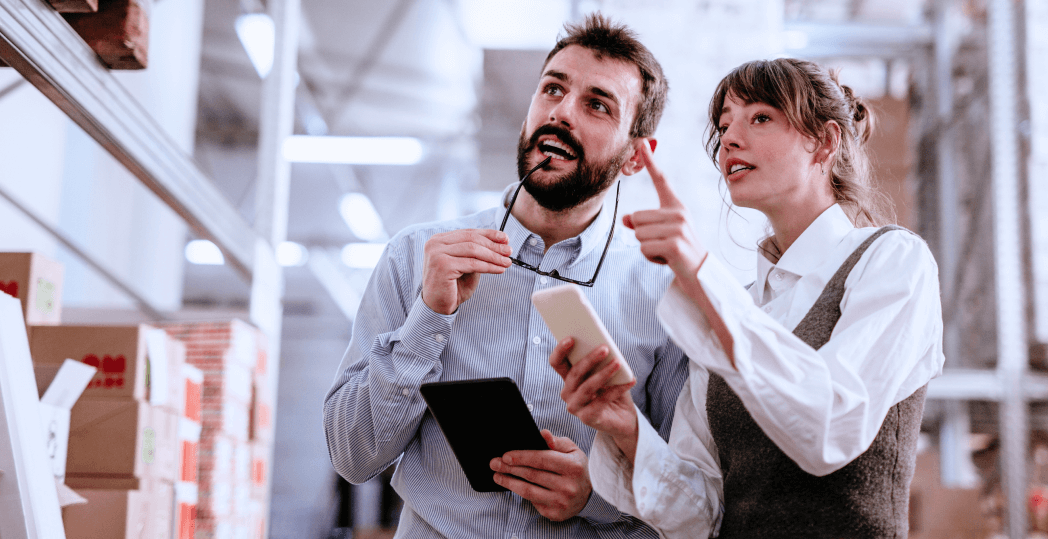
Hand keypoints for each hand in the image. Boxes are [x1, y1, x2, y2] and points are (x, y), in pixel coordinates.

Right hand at [421, 229, 512, 314]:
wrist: (437, 306)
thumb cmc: (452, 286)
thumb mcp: (466, 265)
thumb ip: (477, 253)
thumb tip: (500, 243)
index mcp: (439, 240)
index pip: (468, 232)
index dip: (489, 234)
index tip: (505, 238)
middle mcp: (435, 244)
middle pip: (472, 239)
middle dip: (493, 245)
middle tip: (509, 250)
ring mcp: (437, 254)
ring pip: (473, 250)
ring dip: (494, 256)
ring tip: (507, 261)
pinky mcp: (443, 266)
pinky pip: (472, 264)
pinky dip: (488, 266)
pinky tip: (499, 269)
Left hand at [490, 430, 591, 521]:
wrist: (590, 495)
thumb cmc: (577, 468)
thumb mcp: (572, 450)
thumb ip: (555, 441)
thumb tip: (542, 434)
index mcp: (573, 466)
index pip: (542, 459)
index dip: (522, 457)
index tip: (506, 455)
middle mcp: (568, 486)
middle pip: (532, 475)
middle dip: (510, 468)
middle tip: (494, 463)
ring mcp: (562, 502)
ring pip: (528, 491)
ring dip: (509, 482)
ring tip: (497, 475)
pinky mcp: (555, 513)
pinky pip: (532, 501)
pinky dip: (520, 493)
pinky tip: (513, 485)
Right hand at [550, 337, 638, 458]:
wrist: (623, 417)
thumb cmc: (613, 390)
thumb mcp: (606, 371)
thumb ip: (601, 360)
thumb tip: (604, 345)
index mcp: (568, 378)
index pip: (557, 362)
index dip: (560, 350)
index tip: (571, 338)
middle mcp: (567, 392)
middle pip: (574, 373)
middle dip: (589, 359)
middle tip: (605, 348)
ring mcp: (575, 406)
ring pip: (587, 387)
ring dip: (604, 373)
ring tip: (617, 363)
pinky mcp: (587, 418)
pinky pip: (602, 401)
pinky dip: (617, 389)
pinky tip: (629, 381)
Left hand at [623, 140, 707, 279]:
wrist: (700, 273)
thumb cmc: (678, 252)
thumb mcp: (661, 233)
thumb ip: (644, 223)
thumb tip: (626, 218)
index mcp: (676, 206)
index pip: (661, 180)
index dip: (650, 161)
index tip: (641, 143)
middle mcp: (678, 212)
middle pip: (636, 217)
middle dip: (642, 235)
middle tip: (661, 244)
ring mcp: (678, 228)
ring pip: (638, 234)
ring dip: (646, 248)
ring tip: (664, 252)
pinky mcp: (674, 244)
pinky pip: (644, 247)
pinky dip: (649, 257)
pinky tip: (665, 259)